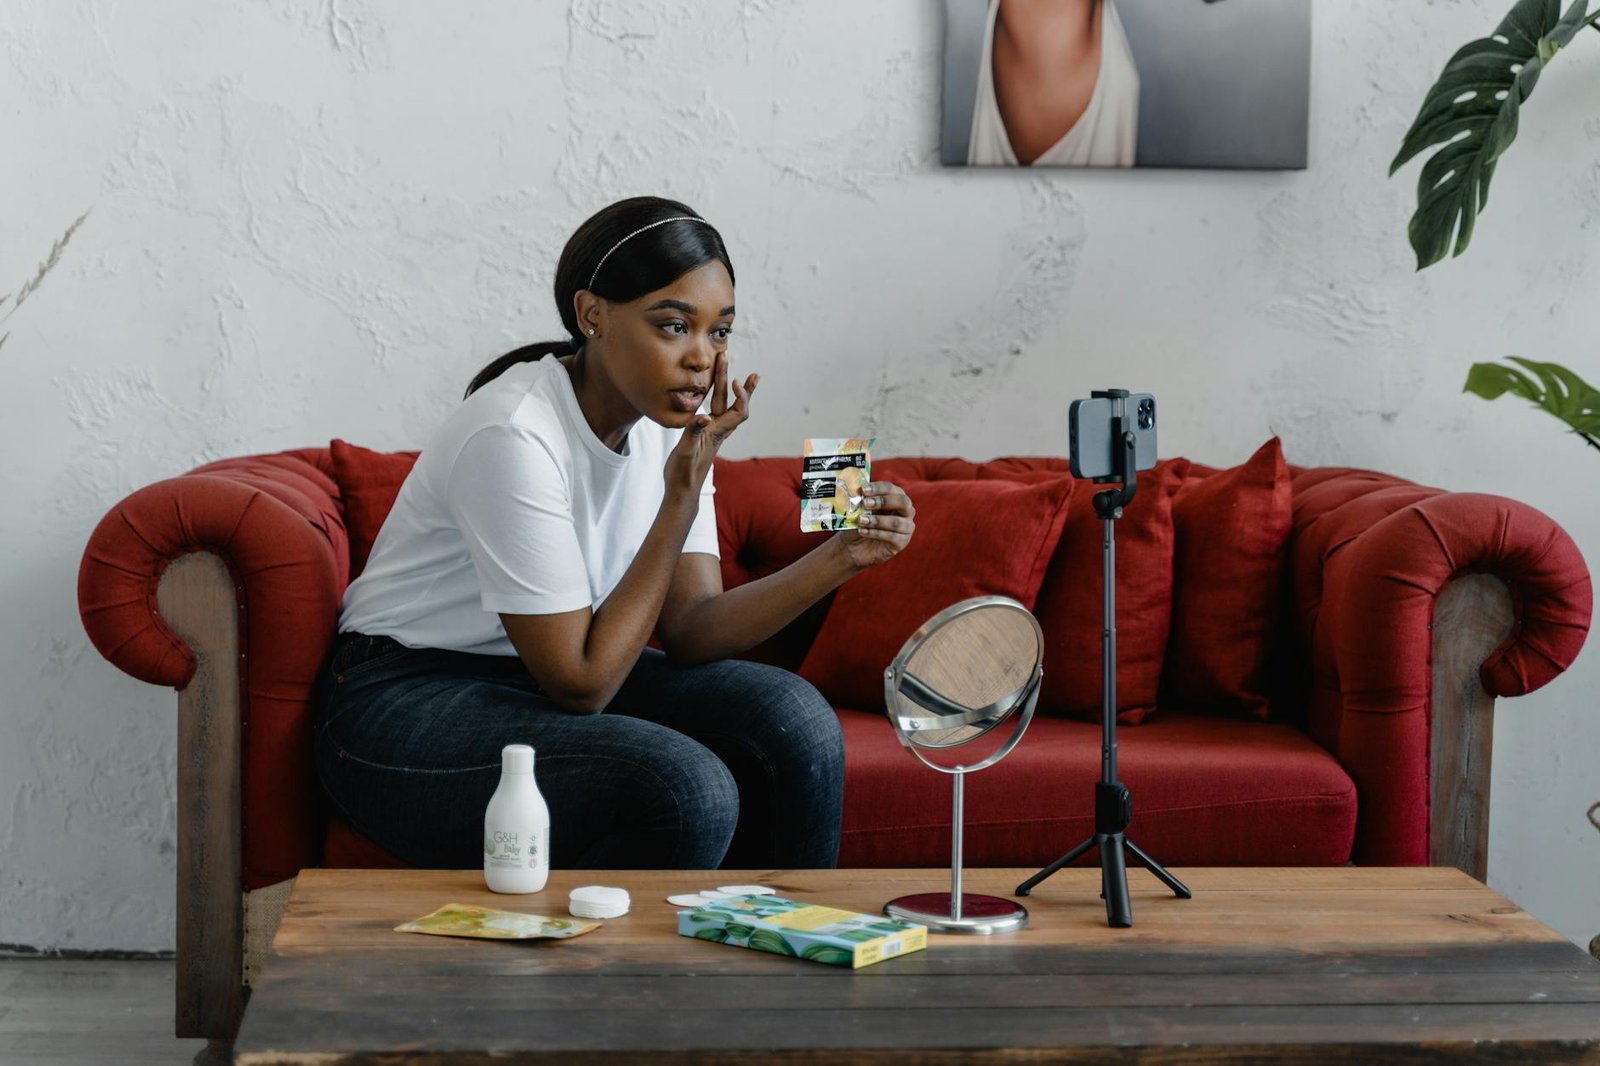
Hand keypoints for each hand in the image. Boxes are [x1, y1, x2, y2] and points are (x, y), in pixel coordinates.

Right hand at [664, 351, 757, 495]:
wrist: (682, 491)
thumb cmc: (683, 474)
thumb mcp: (685, 451)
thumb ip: (692, 433)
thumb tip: (702, 417)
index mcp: (717, 433)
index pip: (738, 411)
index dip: (741, 395)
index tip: (734, 380)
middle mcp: (718, 432)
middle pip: (734, 405)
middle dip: (739, 386)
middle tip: (749, 371)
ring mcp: (713, 434)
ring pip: (726, 409)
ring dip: (733, 392)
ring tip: (742, 378)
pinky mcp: (705, 436)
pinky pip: (716, 414)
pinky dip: (719, 401)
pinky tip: (714, 396)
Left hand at [835, 481, 915, 570]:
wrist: (854, 546)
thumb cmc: (859, 523)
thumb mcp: (858, 510)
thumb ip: (859, 500)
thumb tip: (853, 490)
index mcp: (896, 497)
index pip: (891, 488)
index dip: (878, 488)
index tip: (863, 490)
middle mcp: (905, 511)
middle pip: (902, 502)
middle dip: (883, 501)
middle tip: (865, 503)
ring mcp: (906, 527)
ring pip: (896, 522)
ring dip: (877, 520)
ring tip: (861, 520)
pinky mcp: (902, 542)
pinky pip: (892, 536)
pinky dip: (875, 533)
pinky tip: (862, 531)